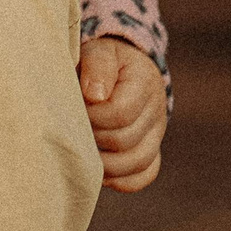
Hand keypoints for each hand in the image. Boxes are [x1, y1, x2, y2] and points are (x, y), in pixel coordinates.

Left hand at [79, 39, 165, 191]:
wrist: (121, 67)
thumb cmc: (102, 60)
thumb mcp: (98, 51)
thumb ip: (96, 67)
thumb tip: (94, 96)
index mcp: (144, 82)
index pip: (120, 113)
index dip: (93, 117)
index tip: (76, 108)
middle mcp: (156, 111)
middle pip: (126, 141)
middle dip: (93, 138)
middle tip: (74, 129)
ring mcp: (156, 133)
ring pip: (137, 163)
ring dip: (105, 164)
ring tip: (83, 152)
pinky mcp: (151, 150)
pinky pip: (145, 175)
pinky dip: (122, 180)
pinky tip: (99, 172)